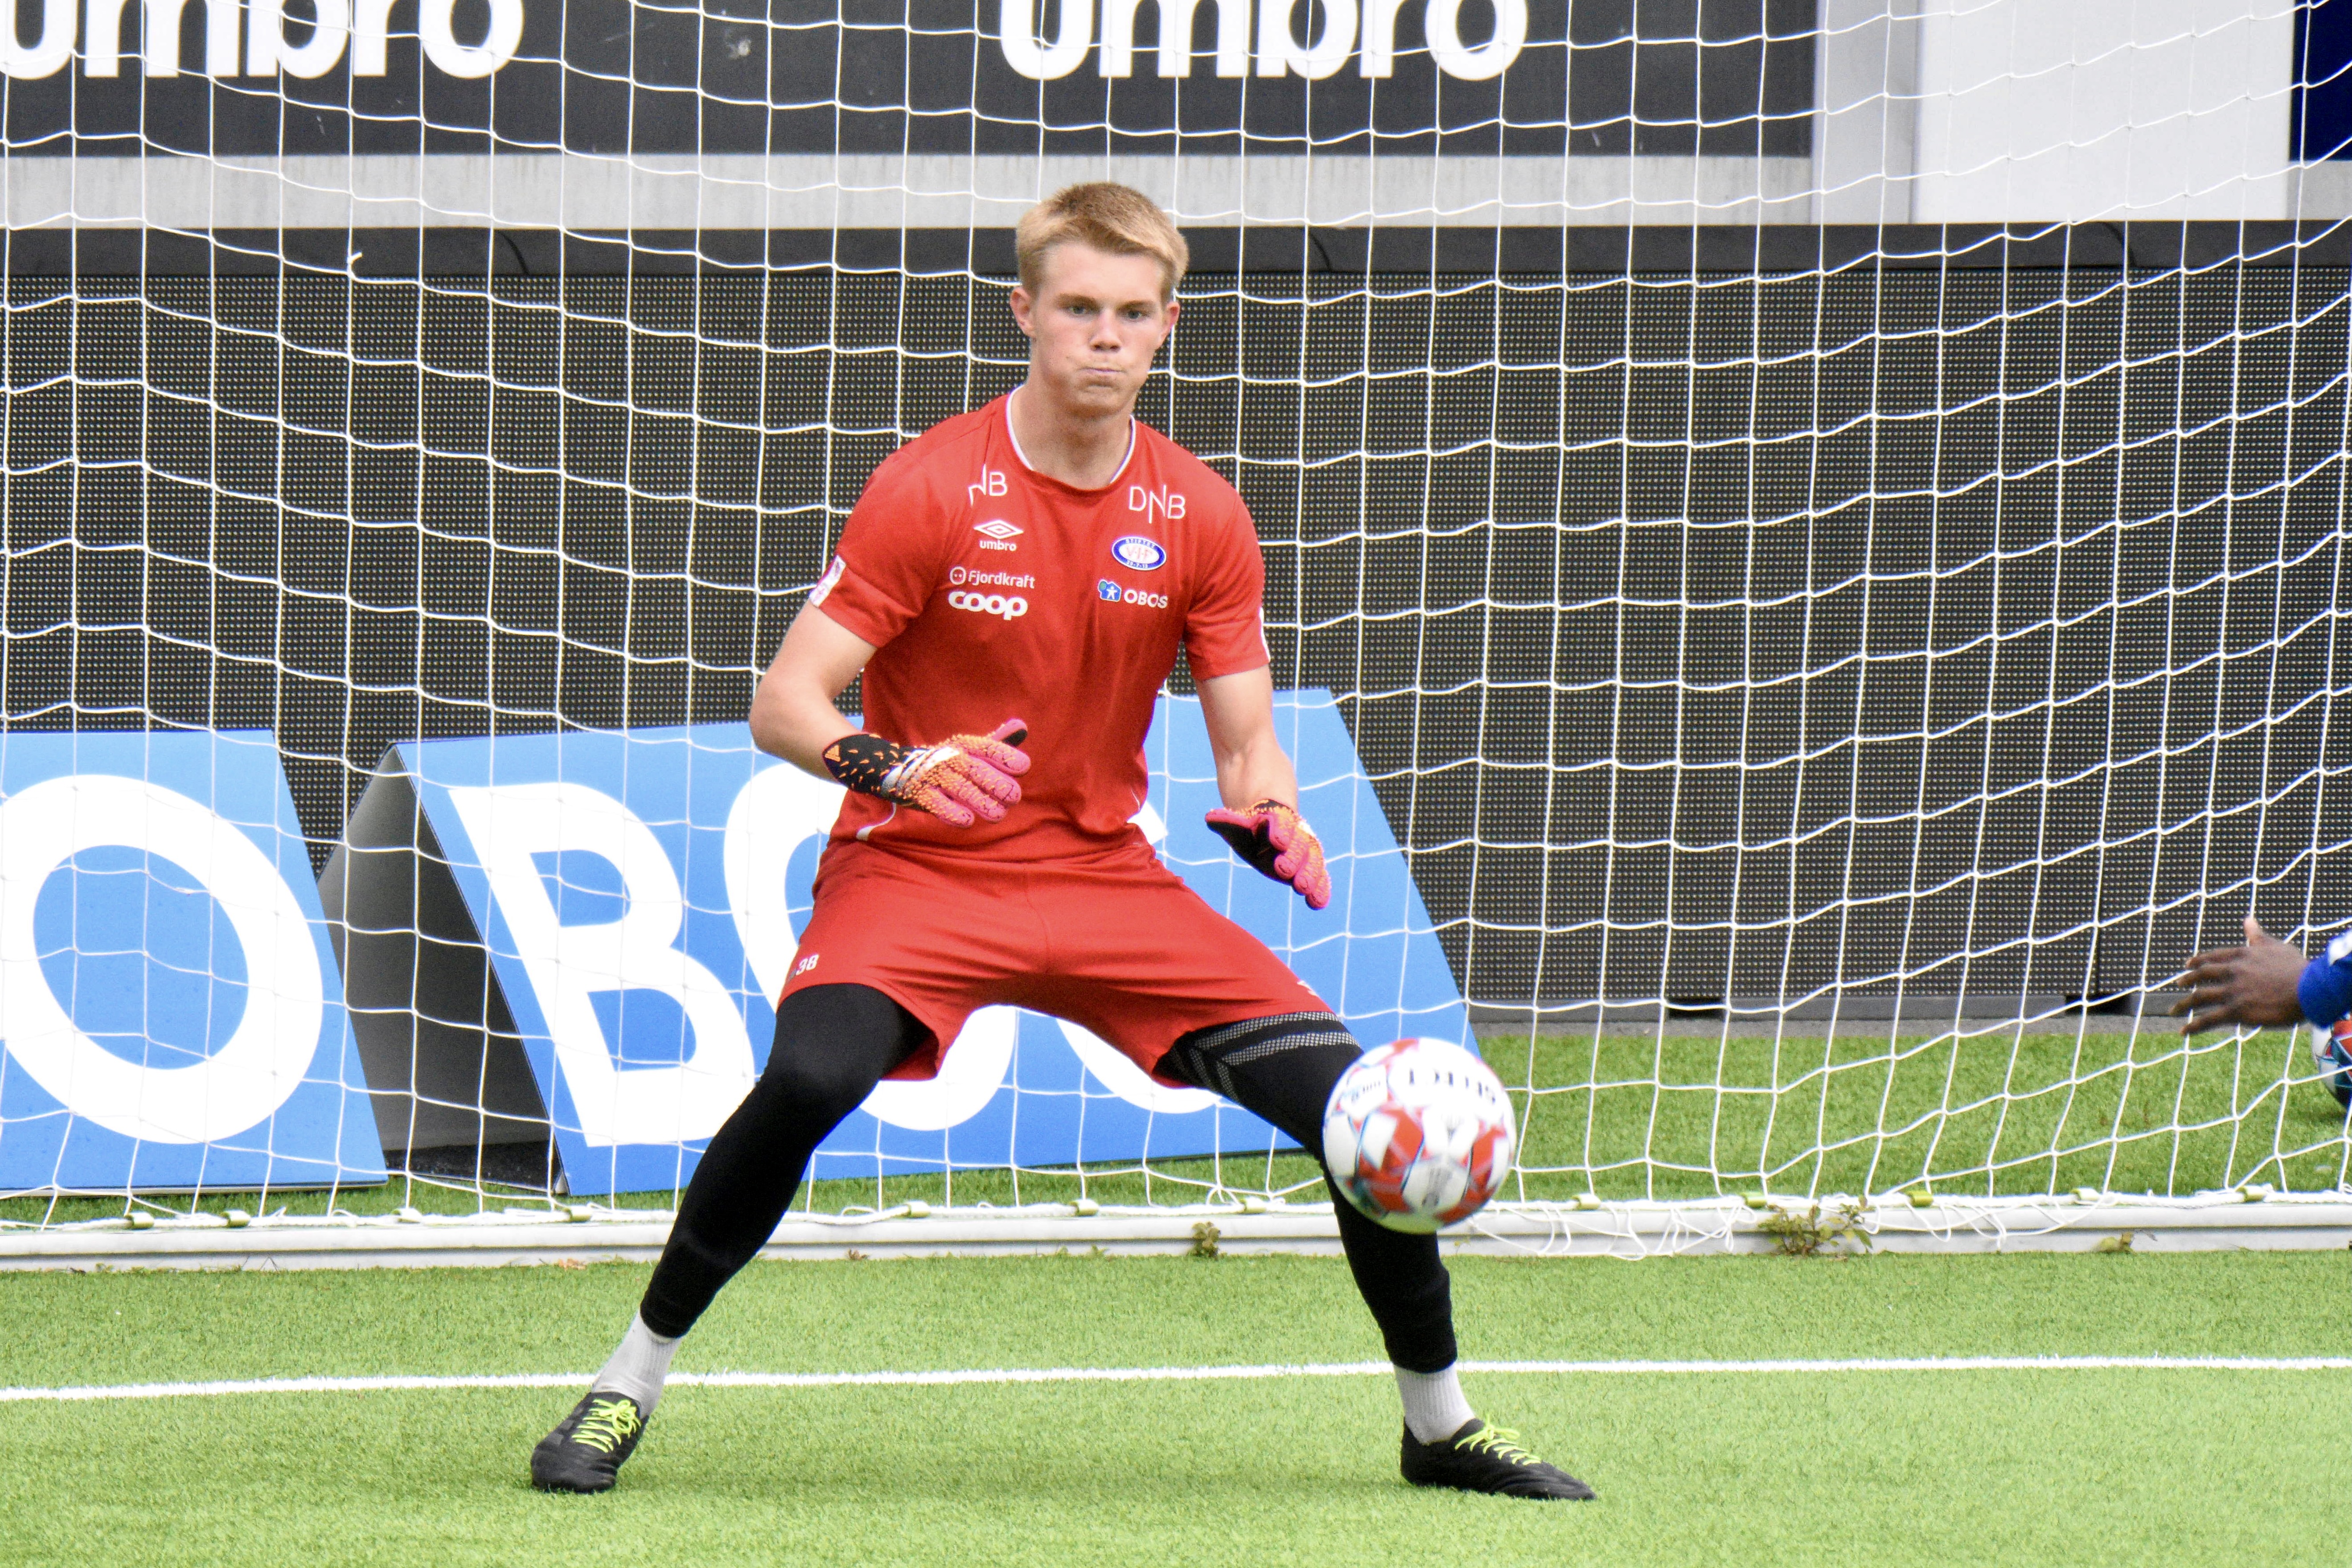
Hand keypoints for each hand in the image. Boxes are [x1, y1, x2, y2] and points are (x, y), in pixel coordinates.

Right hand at [824, 719, 1030, 826]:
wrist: (891, 768)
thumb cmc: (941, 762)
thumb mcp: (967, 750)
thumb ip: (995, 742)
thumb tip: (1023, 727)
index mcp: (961, 745)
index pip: (985, 747)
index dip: (1004, 756)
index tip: (1023, 767)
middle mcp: (947, 757)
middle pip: (974, 769)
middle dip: (995, 783)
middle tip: (1013, 797)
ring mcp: (930, 775)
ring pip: (958, 787)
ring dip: (979, 801)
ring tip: (998, 814)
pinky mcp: (916, 793)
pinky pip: (934, 802)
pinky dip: (949, 811)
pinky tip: (966, 820)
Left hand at [1205, 799, 1330, 909]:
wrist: (1268, 830)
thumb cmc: (1249, 828)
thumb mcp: (1235, 824)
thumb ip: (1226, 821)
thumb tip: (1210, 818)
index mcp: (1277, 821)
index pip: (1281, 823)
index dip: (1280, 831)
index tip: (1278, 841)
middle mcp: (1295, 835)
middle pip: (1298, 845)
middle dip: (1292, 858)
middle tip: (1284, 870)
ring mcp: (1304, 853)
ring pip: (1312, 861)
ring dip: (1309, 875)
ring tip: (1303, 889)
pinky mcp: (1308, 870)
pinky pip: (1319, 878)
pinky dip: (1320, 889)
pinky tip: (1317, 903)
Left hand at [2169, 916, 2307, 1034]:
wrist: (2308, 989)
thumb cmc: (2297, 968)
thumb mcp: (2275, 946)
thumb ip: (2257, 936)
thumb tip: (2248, 919)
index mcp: (2241, 956)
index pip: (2213, 957)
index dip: (2198, 961)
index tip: (2188, 964)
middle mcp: (2232, 972)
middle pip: (2201, 975)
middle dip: (2188, 980)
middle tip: (2179, 983)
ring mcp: (2232, 992)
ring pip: (2199, 997)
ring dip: (2184, 1004)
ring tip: (2173, 1010)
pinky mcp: (2236, 1011)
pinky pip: (2209, 1020)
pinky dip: (2194, 1026)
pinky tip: (2183, 1032)